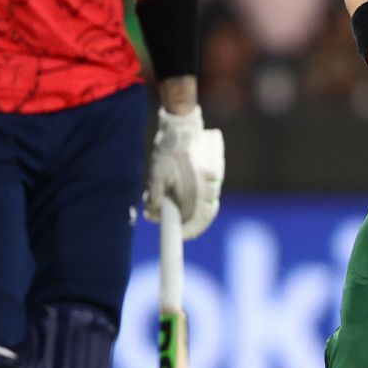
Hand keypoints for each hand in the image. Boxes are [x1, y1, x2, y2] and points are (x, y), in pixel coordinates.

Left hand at [146, 106, 224, 238]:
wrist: (182, 129)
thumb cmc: (168, 153)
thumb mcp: (155, 177)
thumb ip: (154, 199)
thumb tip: (152, 214)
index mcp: (197, 193)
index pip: (197, 223)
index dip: (187, 233)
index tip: (178, 237)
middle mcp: (209, 190)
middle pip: (205, 216)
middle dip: (191, 224)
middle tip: (178, 226)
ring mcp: (214, 181)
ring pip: (208, 205)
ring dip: (195, 212)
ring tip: (178, 209)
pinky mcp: (215, 173)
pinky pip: (210, 193)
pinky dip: (200, 199)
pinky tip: (188, 196)